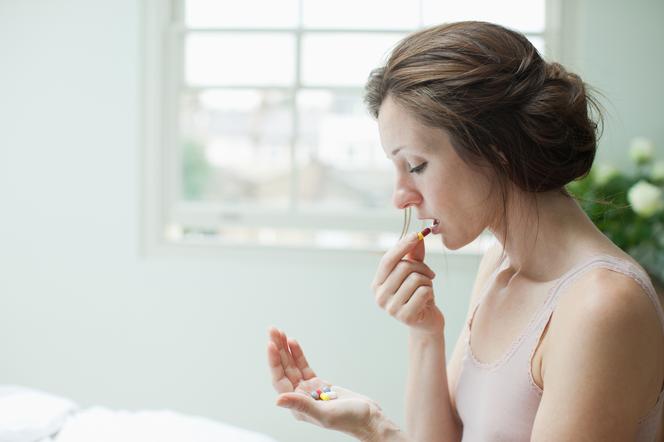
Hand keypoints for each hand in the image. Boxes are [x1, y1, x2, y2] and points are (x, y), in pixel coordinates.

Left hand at [267, 327, 383, 438]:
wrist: (368, 419)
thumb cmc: (349, 420)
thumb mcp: (324, 413)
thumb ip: (302, 405)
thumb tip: (278, 400)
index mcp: (297, 406)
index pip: (280, 380)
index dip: (274, 362)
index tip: (271, 344)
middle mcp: (300, 397)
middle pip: (284, 369)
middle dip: (277, 349)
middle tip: (272, 329)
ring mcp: (309, 390)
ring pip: (293, 365)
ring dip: (286, 349)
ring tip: (279, 332)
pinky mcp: (319, 384)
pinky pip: (304, 366)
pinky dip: (298, 354)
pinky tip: (293, 342)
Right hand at [371, 231, 444, 335]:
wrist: (426, 322)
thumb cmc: (418, 295)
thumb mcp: (415, 273)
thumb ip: (414, 255)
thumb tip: (418, 235)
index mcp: (377, 283)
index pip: (387, 260)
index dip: (402, 246)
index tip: (417, 235)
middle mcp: (380, 296)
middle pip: (403, 267)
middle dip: (421, 267)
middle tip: (430, 274)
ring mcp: (390, 308)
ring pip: (415, 279)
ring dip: (427, 281)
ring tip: (427, 288)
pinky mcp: (405, 316)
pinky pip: (423, 292)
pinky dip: (430, 292)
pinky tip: (428, 299)